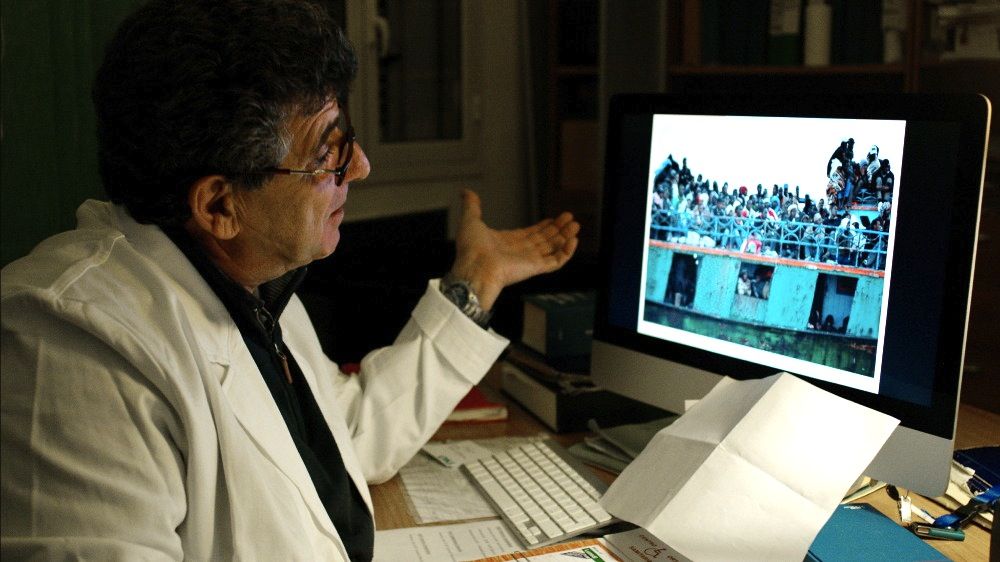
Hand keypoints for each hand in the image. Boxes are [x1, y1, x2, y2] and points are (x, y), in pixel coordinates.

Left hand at [450, 189, 579, 310]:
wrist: (475, 268)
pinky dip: (567, 253)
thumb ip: (472, 206)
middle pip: (545, 240)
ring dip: (565, 237)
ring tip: (575, 225)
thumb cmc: (471, 250)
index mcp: (508, 242)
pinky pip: (556, 261)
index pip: (531, 234)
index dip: (543, 227)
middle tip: (570, 218)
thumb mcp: (471, 221)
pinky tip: (573, 241)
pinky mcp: (536, 268)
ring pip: (553, 249)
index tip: (553, 219)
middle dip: (558, 229)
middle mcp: (520, 252)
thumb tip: (466, 192)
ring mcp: (529, 260)